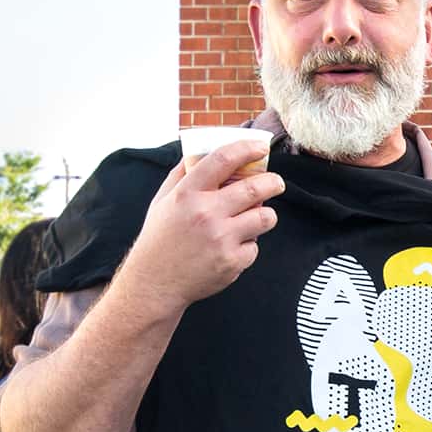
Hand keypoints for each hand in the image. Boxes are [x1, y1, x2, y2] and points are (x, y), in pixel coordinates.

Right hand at [119, 139, 284, 313]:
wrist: (155, 283)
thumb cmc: (159, 239)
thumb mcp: (162, 201)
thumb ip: (182, 175)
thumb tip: (199, 152)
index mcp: (187, 193)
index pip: (223, 159)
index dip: (247, 148)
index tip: (261, 147)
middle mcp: (206, 213)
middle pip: (255, 189)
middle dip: (273, 183)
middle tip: (277, 183)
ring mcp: (221, 238)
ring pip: (265, 218)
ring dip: (266, 215)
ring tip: (259, 216)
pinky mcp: (232, 261)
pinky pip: (255, 246)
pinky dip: (249, 245)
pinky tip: (234, 247)